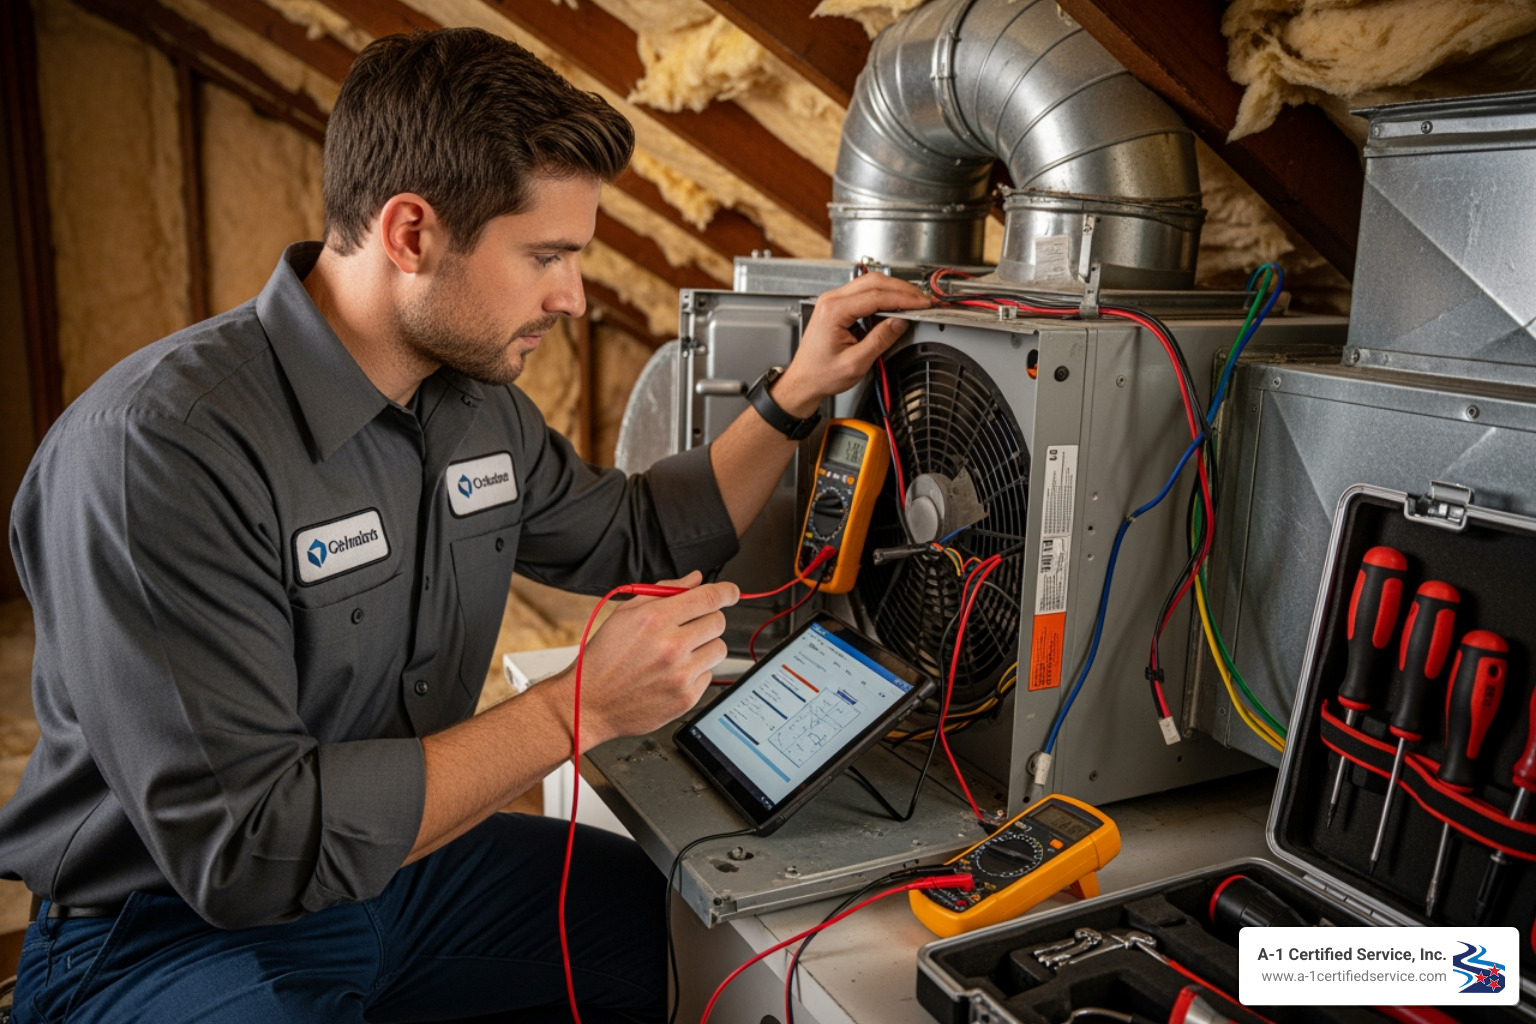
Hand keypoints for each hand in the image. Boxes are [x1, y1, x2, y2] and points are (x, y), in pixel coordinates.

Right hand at [568, 571, 738, 748]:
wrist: (589, 702)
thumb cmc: (604, 657)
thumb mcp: (626, 614)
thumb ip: (664, 591)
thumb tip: (695, 579)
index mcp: (655, 619)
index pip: (709, 597)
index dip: (727, 591)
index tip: (731, 592)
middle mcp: (671, 646)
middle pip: (718, 621)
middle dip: (706, 620)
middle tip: (687, 629)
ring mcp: (680, 674)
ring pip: (719, 649)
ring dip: (704, 647)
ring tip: (678, 654)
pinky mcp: (685, 698)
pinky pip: (708, 675)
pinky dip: (695, 673)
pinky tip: (671, 674)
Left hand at [770, 273, 930, 417]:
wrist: (803, 380)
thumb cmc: (820, 374)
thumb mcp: (855, 363)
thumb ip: (879, 340)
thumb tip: (900, 322)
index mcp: (833, 311)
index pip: (876, 296)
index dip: (903, 298)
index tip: (921, 304)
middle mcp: (831, 300)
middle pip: (874, 281)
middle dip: (902, 289)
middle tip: (922, 300)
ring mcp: (833, 301)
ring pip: (870, 283)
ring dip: (894, 290)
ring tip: (913, 303)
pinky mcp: (838, 306)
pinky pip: (864, 293)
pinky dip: (883, 296)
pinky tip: (896, 306)